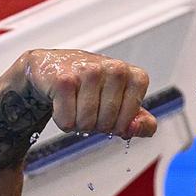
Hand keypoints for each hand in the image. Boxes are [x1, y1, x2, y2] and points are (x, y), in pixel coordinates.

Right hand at [21, 49, 157, 138]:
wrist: (53, 67)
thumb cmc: (92, 87)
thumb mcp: (124, 105)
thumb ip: (142, 123)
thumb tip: (135, 128)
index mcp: (134, 76)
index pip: (130, 120)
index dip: (118, 125)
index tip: (111, 112)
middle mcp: (115, 68)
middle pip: (107, 123)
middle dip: (96, 124)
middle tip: (90, 108)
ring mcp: (89, 71)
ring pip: (86, 123)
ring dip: (78, 122)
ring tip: (76, 104)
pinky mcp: (64, 79)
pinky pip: (67, 120)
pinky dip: (62, 120)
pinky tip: (62, 102)